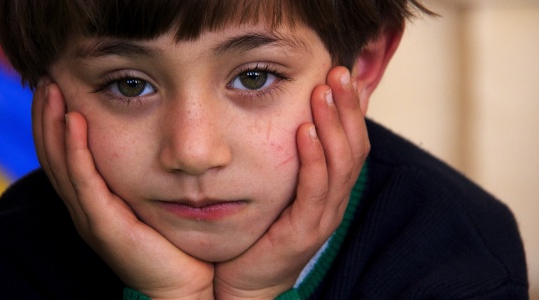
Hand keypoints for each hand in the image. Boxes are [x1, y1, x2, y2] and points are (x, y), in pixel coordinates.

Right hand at [32, 81, 213, 298]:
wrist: (181, 283)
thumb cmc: (171, 242)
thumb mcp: (149, 198)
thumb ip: (141, 173)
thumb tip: (154, 140)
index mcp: (92, 200)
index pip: (63, 155)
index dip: (55, 122)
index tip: (58, 86)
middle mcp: (84, 207)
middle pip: (53, 155)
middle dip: (47, 116)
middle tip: (46, 79)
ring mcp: (90, 217)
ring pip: (61, 165)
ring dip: (54, 125)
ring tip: (53, 90)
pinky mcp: (104, 226)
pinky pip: (85, 183)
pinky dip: (77, 152)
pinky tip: (75, 123)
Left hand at [213, 66, 369, 298]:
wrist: (247, 280)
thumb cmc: (262, 230)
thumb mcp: (282, 188)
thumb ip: (294, 160)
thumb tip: (295, 118)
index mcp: (332, 189)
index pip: (352, 142)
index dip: (351, 108)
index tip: (342, 73)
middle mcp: (335, 201)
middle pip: (354, 147)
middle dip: (348, 107)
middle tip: (338, 72)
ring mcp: (323, 218)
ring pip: (340, 165)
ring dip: (333, 125)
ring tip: (324, 91)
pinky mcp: (304, 232)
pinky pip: (314, 190)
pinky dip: (313, 158)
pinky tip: (306, 131)